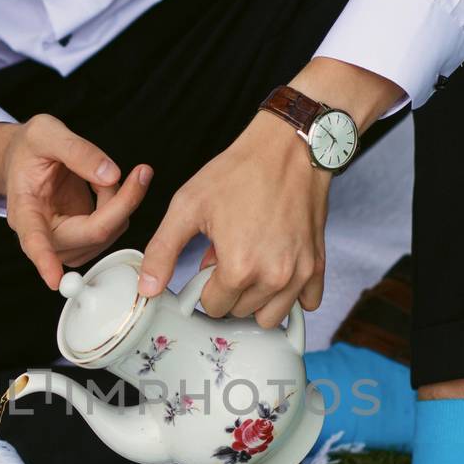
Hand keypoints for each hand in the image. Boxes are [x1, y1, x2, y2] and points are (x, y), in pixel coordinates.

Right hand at [0, 115, 151, 288]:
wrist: (24, 159)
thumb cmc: (30, 149)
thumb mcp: (46, 133)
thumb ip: (77, 151)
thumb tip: (112, 176)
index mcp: (24, 210)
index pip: (34, 239)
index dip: (45, 260)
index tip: (53, 280)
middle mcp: (43, 235)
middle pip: (93, 233)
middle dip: (122, 201)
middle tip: (141, 172)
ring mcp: (64, 244)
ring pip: (109, 231)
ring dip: (118, 199)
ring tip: (99, 171)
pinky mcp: (82, 243)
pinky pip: (113, 228)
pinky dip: (117, 203)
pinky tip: (101, 185)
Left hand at [136, 58, 405, 326]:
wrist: (289, 147)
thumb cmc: (239, 172)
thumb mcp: (188, 205)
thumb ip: (162, 251)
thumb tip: (147, 289)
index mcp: (239, 268)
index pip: (212, 307)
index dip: (204, 287)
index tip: (208, 262)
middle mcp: (273, 278)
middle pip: (241, 313)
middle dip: (229, 292)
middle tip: (228, 256)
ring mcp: (299, 273)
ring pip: (271, 316)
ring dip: (257, 299)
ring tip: (251, 265)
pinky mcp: (317, 264)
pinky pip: (307, 303)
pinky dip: (291, 295)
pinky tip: (278, 270)